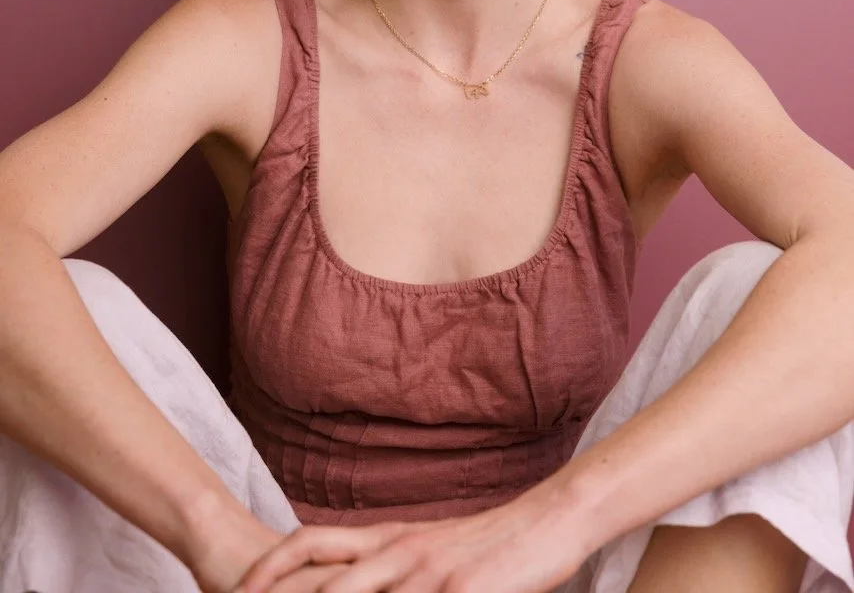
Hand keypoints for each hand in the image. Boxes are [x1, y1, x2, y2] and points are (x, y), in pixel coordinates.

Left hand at [233, 493, 585, 592]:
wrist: (548, 520)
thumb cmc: (492, 544)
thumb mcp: (432, 549)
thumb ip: (395, 566)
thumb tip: (359, 581)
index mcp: (389, 536)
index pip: (312, 542)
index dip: (272, 566)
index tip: (239, 588)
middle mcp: (398, 549)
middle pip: (323, 577)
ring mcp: (426, 572)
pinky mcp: (458, 591)